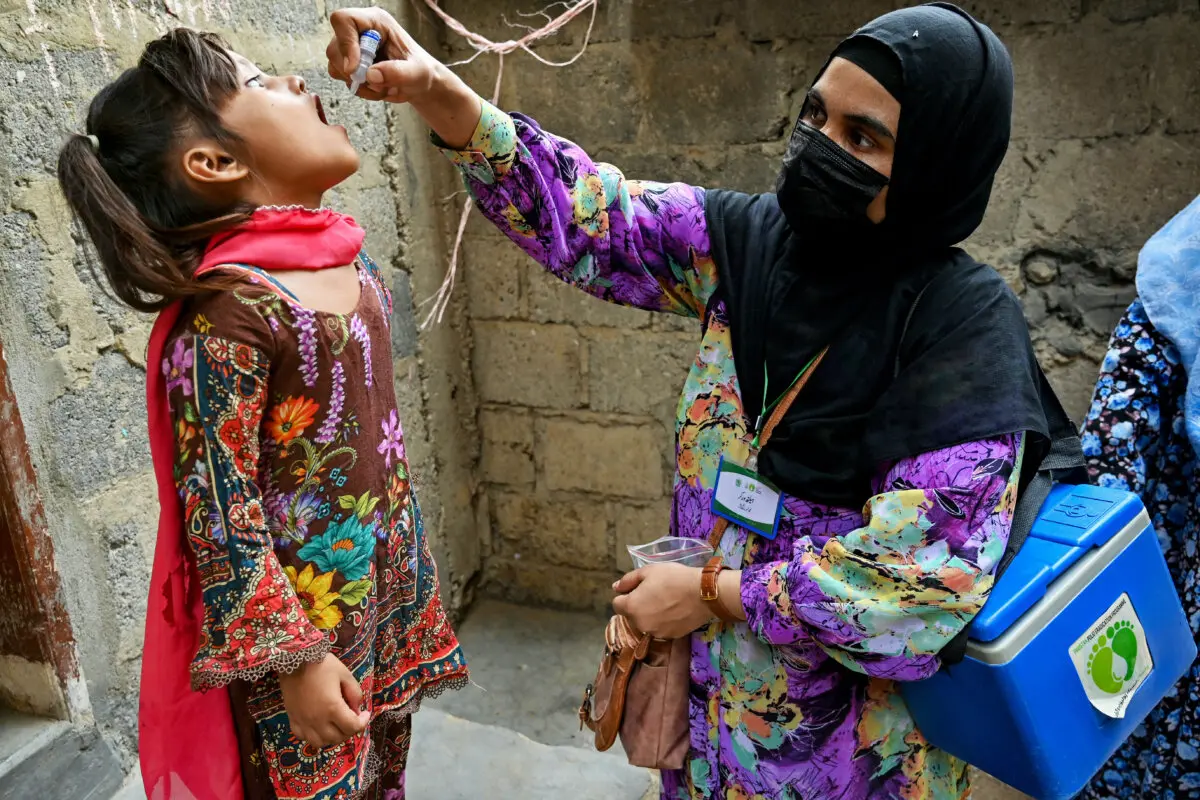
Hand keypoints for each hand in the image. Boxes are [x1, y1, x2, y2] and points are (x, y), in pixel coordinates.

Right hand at [279, 653, 369, 746]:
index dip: (363, 722)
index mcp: (333, 708)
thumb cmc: (321, 665)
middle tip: (351, 719)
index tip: (364, 714)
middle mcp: (318, 720)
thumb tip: (356, 708)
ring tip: (336, 725)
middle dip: (349, 731)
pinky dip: (314, 737)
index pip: (353, 727)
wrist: (294, 659)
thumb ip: (355, 692)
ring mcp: (303, 722)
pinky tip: (319, 726)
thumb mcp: (345, 674)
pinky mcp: (292, 720)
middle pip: (337, 738)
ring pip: (320, 743)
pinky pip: (303, 738)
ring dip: (332, 737)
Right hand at [326, 7, 441, 103]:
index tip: (355, 68)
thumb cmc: (421, 71)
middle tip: (376, 82)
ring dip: (358, 83)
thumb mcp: (417, 72)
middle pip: (335, 47)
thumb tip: (371, 75)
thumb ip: (397, 72)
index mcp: (376, 22)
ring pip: (335, 65)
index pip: (344, 20)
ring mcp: (352, 48)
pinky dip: (358, 88)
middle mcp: (360, 31)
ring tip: (382, 87)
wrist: (419, 83)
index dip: (345, 43)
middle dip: (353, 71)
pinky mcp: (349, 64)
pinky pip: (341, 77)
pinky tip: (376, 89)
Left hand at [611, 563, 712, 639]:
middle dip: (638, 605)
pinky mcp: (670, 637)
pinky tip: (675, 610)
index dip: (626, 595)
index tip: (639, 588)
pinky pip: (659, 628)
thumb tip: (615, 588)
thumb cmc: (673, 578)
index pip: (617, 604)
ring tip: (666, 601)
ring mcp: (655, 633)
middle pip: (631, 615)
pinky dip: (663, 622)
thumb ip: (628, 580)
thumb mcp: (648, 571)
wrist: (702, 593)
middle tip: (655, 592)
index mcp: (631, 607)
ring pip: (646, 623)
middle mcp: (640, 624)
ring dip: (650, 615)